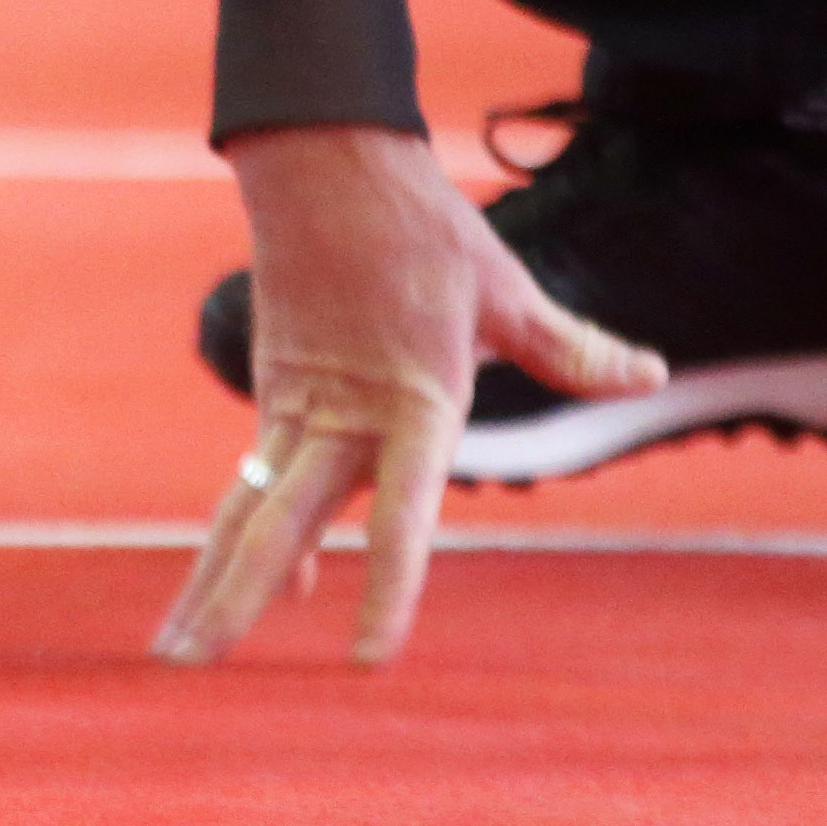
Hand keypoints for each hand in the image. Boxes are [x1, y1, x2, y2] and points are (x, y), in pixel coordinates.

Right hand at [154, 123, 663, 667]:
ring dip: (208, 580)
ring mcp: (294, 402)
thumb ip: (571, 348)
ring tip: (174, 649)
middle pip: (273, 527)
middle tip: (188, 668)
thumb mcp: (505, 289)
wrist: (320, 157)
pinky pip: (253, 477)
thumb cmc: (423, 225)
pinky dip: (241, 534)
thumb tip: (653, 375)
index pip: (398, 519)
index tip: (367, 659)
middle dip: (230, 601)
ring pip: (243, 509)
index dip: (387, 590)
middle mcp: (340, 415)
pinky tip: (241, 583)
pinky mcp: (276, 386)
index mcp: (411, 401)